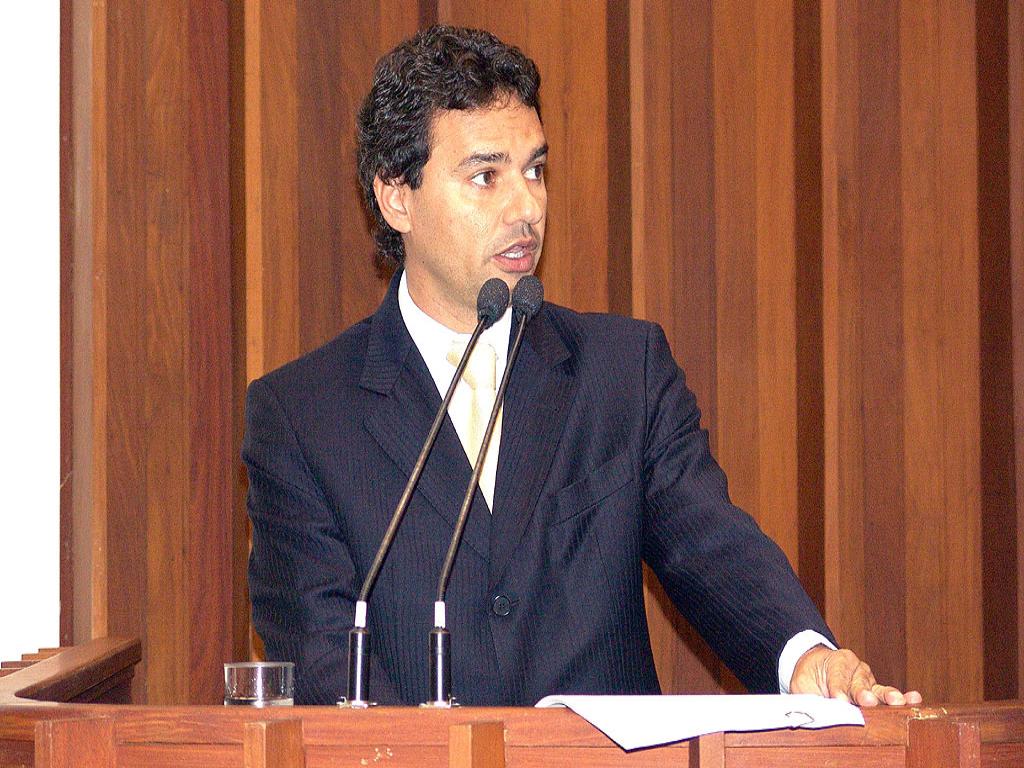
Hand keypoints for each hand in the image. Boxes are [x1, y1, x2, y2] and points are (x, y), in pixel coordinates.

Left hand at [790, 645, 922, 706]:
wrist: (818, 666)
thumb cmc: (810, 676)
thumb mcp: (801, 682)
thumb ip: (808, 696)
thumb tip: (810, 712)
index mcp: (835, 661)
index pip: (837, 676)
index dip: (838, 689)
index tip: (839, 700)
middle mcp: (855, 668)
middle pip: (859, 683)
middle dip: (862, 693)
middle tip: (866, 700)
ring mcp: (868, 680)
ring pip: (877, 690)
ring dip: (886, 697)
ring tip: (896, 701)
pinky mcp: (877, 691)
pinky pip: (888, 695)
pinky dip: (902, 698)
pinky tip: (914, 698)